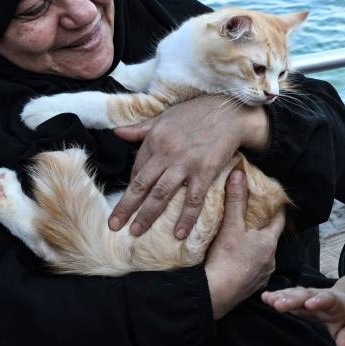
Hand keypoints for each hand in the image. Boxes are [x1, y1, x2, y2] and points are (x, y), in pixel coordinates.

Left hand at [108, 95, 269, 237]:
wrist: (230, 111)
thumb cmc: (197, 112)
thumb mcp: (164, 116)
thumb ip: (141, 128)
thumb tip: (117, 132)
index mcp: (154, 139)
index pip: (137, 169)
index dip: (132, 187)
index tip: (130, 201)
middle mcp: (166, 153)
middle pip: (141, 185)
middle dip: (126, 207)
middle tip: (114, 225)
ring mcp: (185, 164)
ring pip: (161, 195)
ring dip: (147, 215)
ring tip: (136, 232)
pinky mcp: (205, 172)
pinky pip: (193, 200)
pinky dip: (186, 218)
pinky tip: (178, 234)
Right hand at [205, 170, 284, 319]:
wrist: (216, 294)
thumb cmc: (225, 259)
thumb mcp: (230, 226)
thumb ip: (235, 200)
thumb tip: (239, 174)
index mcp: (269, 242)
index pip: (278, 220)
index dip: (275, 209)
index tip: (271, 201)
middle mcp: (271, 259)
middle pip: (269, 238)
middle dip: (261, 229)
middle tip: (249, 219)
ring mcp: (263, 275)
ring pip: (262, 255)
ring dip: (254, 248)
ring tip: (241, 241)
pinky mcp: (253, 287)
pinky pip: (254, 271)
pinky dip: (248, 264)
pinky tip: (236, 262)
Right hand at [262, 286, 344, 345]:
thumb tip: (343, 345)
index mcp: (334, 303)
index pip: (327, 300)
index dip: (319, 301)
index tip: (309, 304)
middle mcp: (318, 296)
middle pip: (306, 295)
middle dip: (293, 299)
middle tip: (279, 304)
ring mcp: (307, 296)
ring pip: (294, 294)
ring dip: (281, 296)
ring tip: (268, 299)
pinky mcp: (298, 299)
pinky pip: (287, 296)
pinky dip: (276, 296)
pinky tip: (264, 297)